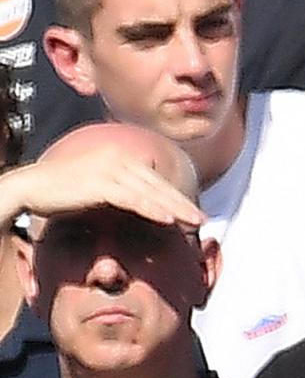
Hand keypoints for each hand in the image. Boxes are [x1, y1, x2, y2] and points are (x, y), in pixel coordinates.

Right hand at [0, 144, 204, 228]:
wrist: (29, 187)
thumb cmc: (60, 190)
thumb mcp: (96, 185)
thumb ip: (118, 190)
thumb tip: (138, 201)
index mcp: (119, 156)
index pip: (155, 178)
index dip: (175, 195)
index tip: (192, 210)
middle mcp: (118, 158)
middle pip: (158, 184)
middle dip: (182, 202)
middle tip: (202, 218)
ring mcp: (109, 169)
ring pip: (151, 192)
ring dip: (176, 208)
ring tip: (194, 222)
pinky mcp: (99, 183)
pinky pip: (133, 199)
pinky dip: (153, 209)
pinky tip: (169, 220)